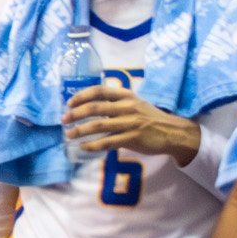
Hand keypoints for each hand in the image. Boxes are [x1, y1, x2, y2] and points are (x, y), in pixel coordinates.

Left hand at [63, 87, 199, 165]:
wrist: (172, 132)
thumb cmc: (148, 118)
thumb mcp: (134, 103)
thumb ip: (115, 103)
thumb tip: (87, 106)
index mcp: (126, 96)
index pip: (99, 91)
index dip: (81, 96)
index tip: (69, 103)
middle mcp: (127, 107)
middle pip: (95, 108)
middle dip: (75, 114)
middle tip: (64, 120)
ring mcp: (130, 123)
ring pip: (98, 125)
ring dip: (79, 130)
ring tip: (69, 135)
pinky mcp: (133, 138)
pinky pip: (107, 142)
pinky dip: (92, 145)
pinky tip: (83, 147)